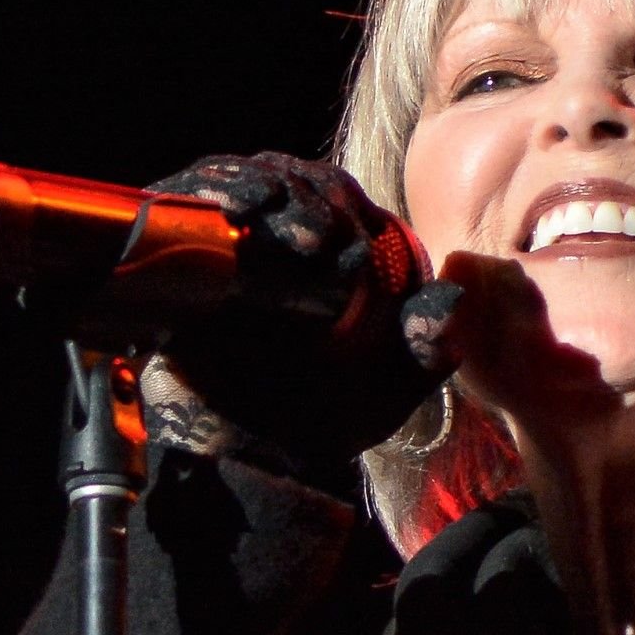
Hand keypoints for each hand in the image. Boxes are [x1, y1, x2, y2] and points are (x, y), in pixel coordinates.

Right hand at [143, 152, 463, 472]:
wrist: (248, 456)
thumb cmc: (321, 420)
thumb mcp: (391, 383)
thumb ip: (427, 342)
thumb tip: (453, 299)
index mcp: (336, 254)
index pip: (344, 200)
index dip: (353, 215)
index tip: (358, 261)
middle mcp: (284, 237)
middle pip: (299, 180)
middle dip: (312, 202)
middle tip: (321, 244)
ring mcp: (232, 237)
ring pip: (253, 178)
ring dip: (272, 191)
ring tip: (288, 233)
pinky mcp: (181, 241)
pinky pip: (194, 191)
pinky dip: (216, 187)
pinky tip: (236, 210)